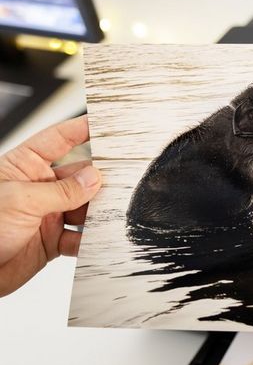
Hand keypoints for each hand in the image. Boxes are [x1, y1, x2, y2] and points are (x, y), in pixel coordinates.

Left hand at [0, 115, 101, 296]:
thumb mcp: (21, 201)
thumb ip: (62, 191)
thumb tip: (94, 178)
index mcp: (23, 167)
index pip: (58, 140)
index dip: (82, 129)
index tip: (106, 124)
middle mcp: (37, 189)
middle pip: (79, 176)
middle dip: (99, 180)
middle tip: (120, 182)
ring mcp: (46, 214)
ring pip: (84, 208)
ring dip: (97, 213)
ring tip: (108, 216)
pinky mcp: (51, 241)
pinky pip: (79, 237)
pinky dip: (89, 240)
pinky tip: (93, 240)